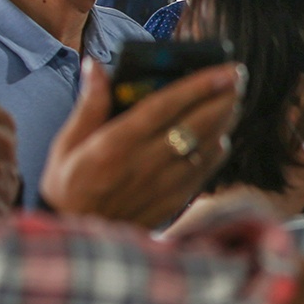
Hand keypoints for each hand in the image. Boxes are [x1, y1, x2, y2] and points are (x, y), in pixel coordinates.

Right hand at [41, 58, 241, 226]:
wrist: (77, 236)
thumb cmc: (68, 187)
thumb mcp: (66, 145)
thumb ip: (88, 105)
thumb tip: (96, 66)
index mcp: (115, 145)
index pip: (165, 107)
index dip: (198, 86)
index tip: (223, 70)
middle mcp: (144, 163)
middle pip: (196, 124)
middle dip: (222, 97)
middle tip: (237, 76)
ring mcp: (164, 184)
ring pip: (206, 146)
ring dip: (224, 120)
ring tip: (232, 98)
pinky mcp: (174, 201)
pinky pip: (205, 169)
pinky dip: (217, 149)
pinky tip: (220, 134)